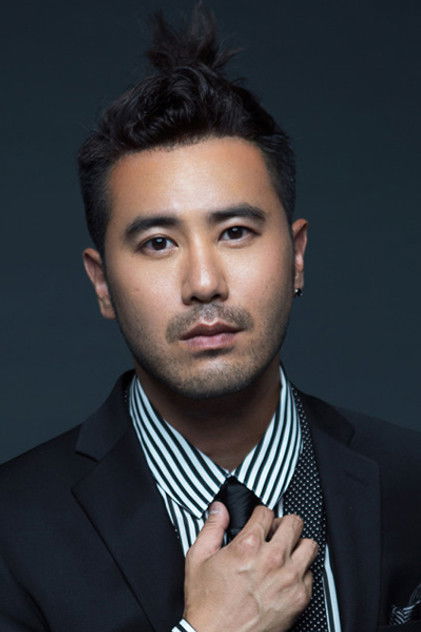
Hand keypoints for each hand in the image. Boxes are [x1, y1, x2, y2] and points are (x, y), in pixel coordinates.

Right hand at [183, 503, 317, 631]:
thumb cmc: (207, 604)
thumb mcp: (198, 559)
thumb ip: (212, 527)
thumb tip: (220, 508)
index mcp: (248, 546)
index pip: (267, 512)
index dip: (260, 515)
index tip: (258, 523)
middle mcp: (272, 560)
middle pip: (294, 523)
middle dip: (283, 525)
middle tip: (274, 534)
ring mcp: (289, 579)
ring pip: (310, 545)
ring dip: (298, 545)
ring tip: (286, 552)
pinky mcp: (299, 599)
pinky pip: (311, 574)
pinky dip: (301, 572)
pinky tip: (286, 575)